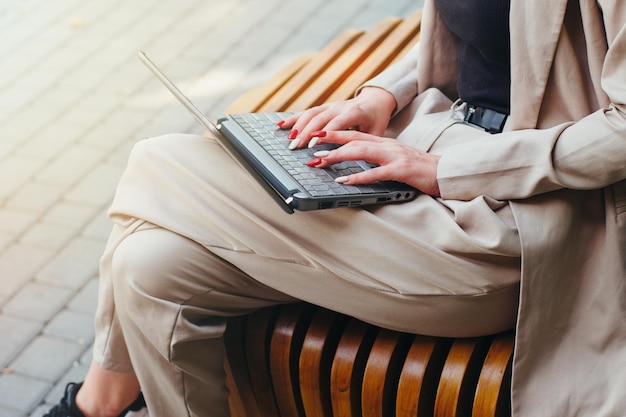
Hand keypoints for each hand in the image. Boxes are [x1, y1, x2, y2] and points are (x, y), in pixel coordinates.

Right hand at [277, 87, 395, 148]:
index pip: (336, 123)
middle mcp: (340, 106)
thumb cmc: (377, 119)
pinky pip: (306, 112)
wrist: (375, 99)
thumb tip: (355, 160)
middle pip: (319, 119)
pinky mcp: (324, 107)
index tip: (313, 145)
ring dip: (298, 127)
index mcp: (354, 112)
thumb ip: (364, 143)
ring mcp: (330, 105)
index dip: (324, 134)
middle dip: (306, 133)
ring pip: (311, 114)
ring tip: (289, 140)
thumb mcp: (376, 132)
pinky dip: (293, 118)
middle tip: (295, 148)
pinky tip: (280, 125)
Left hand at [307, 130, 440, 196]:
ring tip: (320, 162)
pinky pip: (376, 173)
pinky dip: (358, 177)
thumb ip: (378, 159)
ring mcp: (394, 156)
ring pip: (361, 152)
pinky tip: (344, 180)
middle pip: (354, 139)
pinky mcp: (401, 170)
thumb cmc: (420, 169)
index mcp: (385, 143)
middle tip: (310, 148)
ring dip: (338, 157)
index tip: (316, 135)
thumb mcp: (395, 159)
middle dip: (330, 142)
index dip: (335, 133)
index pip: (355, 134)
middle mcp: (387, 146)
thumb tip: (356, 163)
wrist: (446, 172)